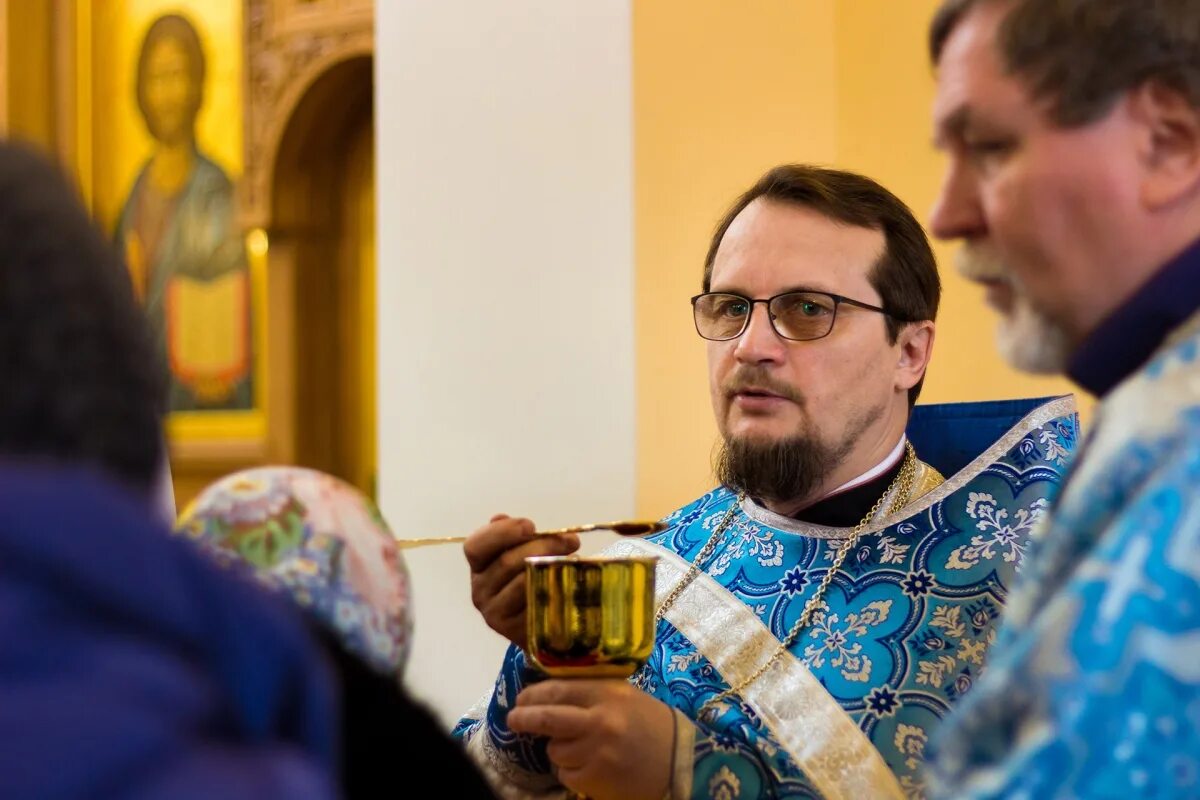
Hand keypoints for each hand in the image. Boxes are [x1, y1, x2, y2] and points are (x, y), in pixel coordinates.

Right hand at [464, 514, 579, 647]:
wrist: (542, 623)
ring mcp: (495, 613)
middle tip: (570, 540)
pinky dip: (554, 589)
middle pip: (506, 562)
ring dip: (550, 566)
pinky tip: (569, 580)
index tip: (531, 526)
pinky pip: (536, 604)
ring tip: (573, 558)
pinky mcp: (515, 631)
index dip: (502, 533)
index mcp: (478, 567)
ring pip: (522, 582)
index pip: (475, 546)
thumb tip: (499, 518)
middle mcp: (480, 591)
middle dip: (542, 545)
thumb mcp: (521, 553)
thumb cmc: (531, 578)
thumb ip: (514, 536)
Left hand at [507, 679, 674, 799]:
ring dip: (560, 750)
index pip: (558, 689)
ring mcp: (596, 752)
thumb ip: (590, 692)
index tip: (522, 698)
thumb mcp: (624, 696)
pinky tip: (591, 766)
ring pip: (555, 750)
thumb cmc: (651, 724)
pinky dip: (571, 771)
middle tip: (513, 719)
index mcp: (608, 693)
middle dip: (523, 718)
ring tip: (582, 748)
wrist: (682, 762)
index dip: (533, 694)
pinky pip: (566, 773)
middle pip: (547, 718)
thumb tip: (548, 692)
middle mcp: (600, 720)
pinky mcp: (595, 778)